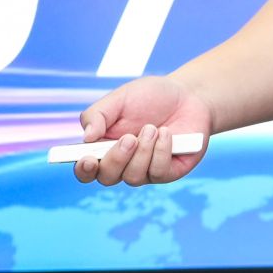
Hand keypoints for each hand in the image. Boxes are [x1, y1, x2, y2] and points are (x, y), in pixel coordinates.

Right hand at [72, 74, 213, 186]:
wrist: (188, 95)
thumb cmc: (150, 97)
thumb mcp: (120, 97)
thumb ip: (98, 114)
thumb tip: (86, 137)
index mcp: (103, 147)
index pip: (86, 169)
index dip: (83, 169)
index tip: (87, 158)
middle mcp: (122, 163)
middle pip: (107, 177)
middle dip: (117, 158)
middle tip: (129, 138)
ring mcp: (145, 170)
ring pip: (133, 177)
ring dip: (143, 151)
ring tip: (153, 128)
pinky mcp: (167, 172)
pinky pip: (158, 172)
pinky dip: (161, 151)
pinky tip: (167, 134)